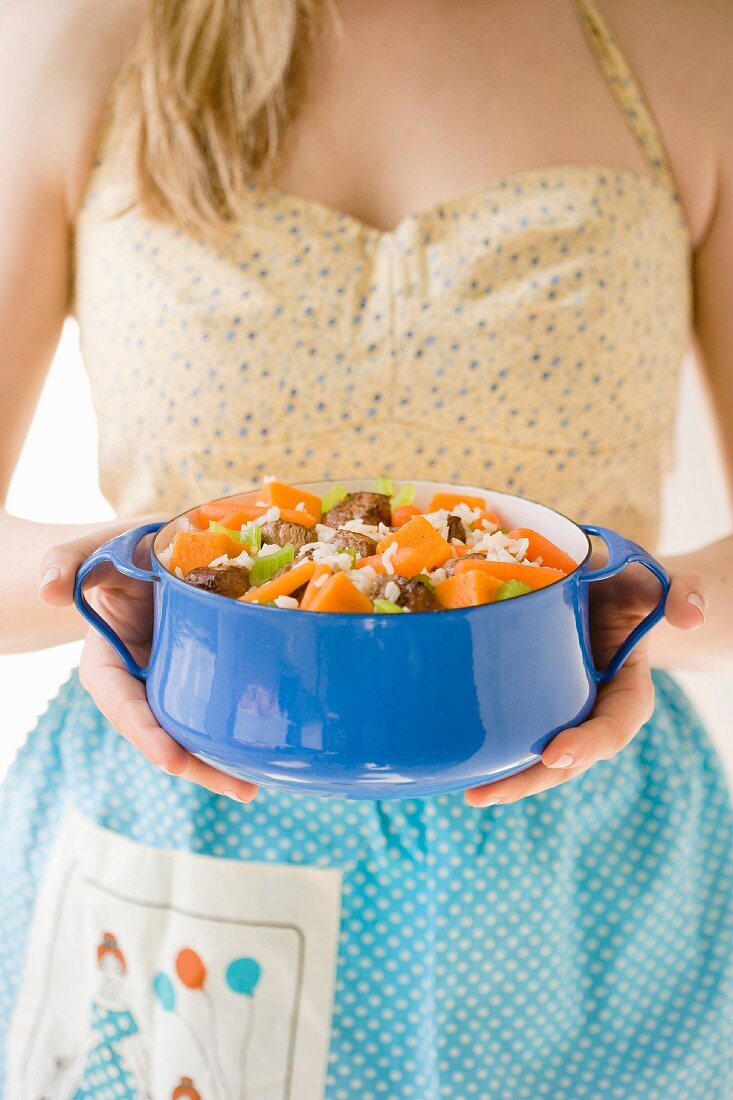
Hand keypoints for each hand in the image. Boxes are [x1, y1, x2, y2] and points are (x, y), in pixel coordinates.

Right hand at [39, 520, 257, 801]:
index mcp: (106, 660)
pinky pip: (214, 710)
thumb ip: (68, 563)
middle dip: (194, 764)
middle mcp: (139, 681)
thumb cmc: (122, 550)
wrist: (157, 550)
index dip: (145, 732)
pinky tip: (267, 755)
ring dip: (219, 763)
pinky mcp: (202, 677)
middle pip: (161, 732)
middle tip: (239, 789)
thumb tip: (50, 591)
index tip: (171, 760)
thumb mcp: (96, 550)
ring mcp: (172, 683)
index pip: (121, 702)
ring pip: (191, 730)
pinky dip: (234, 734)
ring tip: (253, 787)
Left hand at [465, 551, 706, 807]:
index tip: (555, 754)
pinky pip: (513, 734)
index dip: (589, 744)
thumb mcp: (651, 578)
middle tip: (489, 792)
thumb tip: (690, 616)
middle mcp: (593, 712)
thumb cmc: (623, 581)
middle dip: (531, 779)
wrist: (591, 581)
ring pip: (537, 758)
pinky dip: (490, 752)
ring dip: (506, 779)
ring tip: (472, 793)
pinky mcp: (530, 705)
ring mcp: (560, 713)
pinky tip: (458, 763)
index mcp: (628, 690)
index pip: (615, 725)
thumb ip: (679, 590)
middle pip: (568, 759)